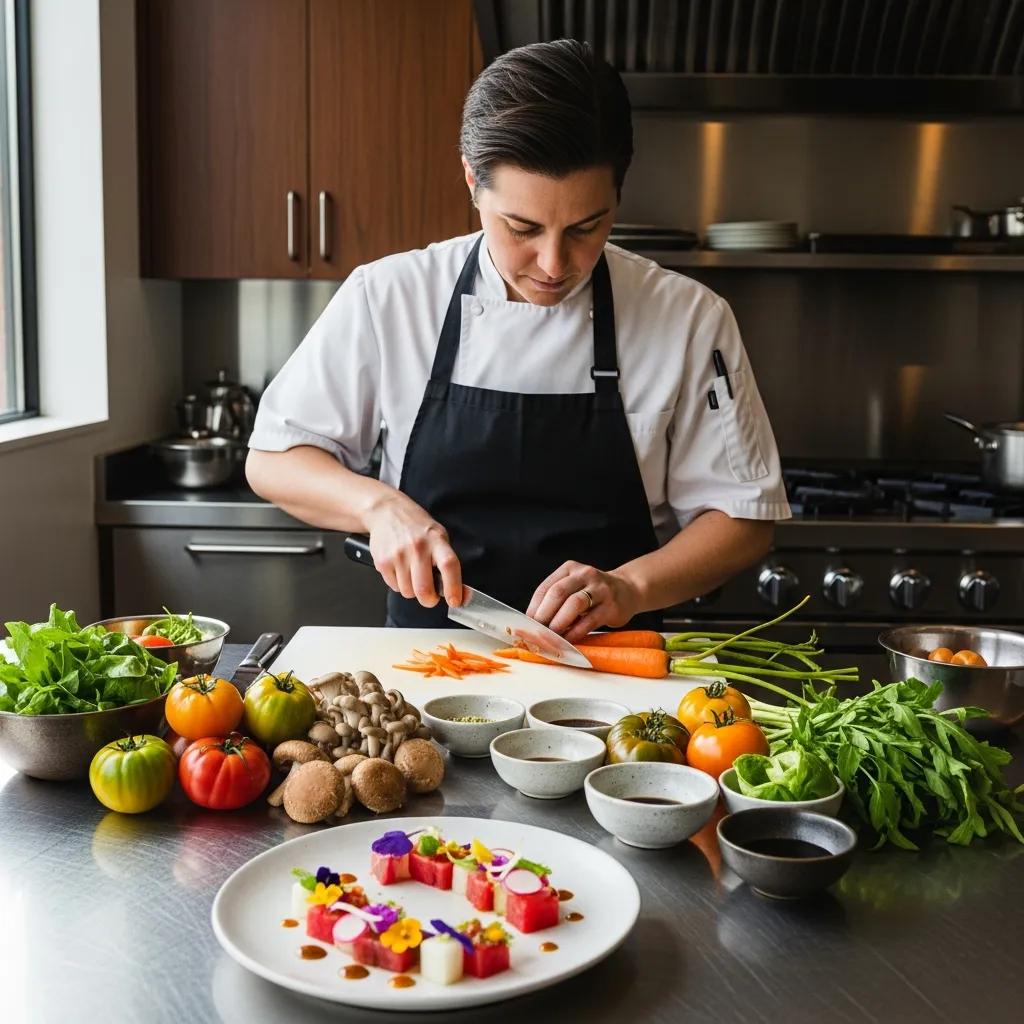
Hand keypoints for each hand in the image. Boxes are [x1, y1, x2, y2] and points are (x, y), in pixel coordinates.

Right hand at [363, 494, 462, 607]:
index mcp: (436, 540)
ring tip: (413, 573)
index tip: (456, 600)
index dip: (454, 587)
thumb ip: (447, 562)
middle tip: (431, 596)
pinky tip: (401, 569)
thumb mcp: (438, 536)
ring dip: (413, 590)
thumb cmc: (416, 527)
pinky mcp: (383, 562)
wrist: (387, 512)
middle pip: (424, 589)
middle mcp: (417, 547)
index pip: (448, 565)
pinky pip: (395, 587)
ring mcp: (398, 555)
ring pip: (408, 592)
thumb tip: (460, 592)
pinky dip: (400, 584)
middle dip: (429, 600)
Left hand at [526, 561, 642, 643]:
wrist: (628, 590)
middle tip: (536, 632)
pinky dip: (576, 632)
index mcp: (570, 569)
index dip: (534, 607)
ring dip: (559, 622)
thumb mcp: (574, 586)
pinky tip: (568, 640)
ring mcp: (600, 589)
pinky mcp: (611, 606)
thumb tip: (534, 623)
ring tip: (551, 636)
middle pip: (558, 593)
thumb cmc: (593, 593)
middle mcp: (585, 574)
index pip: (546, 587)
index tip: (527, 624)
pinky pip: (590, 620)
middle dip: (544, 615)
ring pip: (574, 604)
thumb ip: (556, 600)